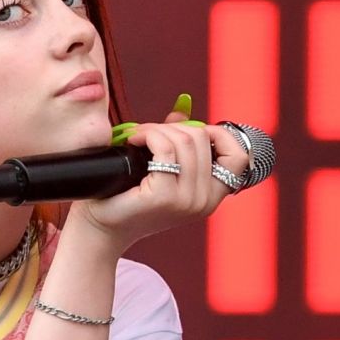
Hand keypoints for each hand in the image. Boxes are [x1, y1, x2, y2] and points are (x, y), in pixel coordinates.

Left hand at [71, 95, 248, 253]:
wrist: (101, 228)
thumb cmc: (128, 197)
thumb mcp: (162, 170)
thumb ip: (176, 143)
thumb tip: (181, 111)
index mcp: (210, 197)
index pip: (238, 158)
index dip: (219, 135)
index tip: (190, 130)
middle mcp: (204, 201)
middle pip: (202, 139)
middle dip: (171, 127)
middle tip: (146, 133)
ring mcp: (186, 201)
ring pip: (184, 140)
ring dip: (156, 129)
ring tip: (137, 136)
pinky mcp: (164, 196)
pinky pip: (164, 149)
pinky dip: (147, 135)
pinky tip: (133, 140)